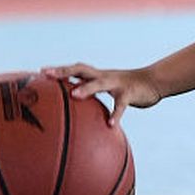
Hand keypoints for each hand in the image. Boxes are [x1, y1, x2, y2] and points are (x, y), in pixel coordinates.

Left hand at [41, 62, 162, 126]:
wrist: (154, 82)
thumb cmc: (127, 88)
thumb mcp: (108, 88)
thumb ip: (92, 94)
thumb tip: (74, 106)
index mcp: (97, 75)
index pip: (75, 69)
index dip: (59, 70)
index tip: (40, 72)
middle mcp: (104, 76)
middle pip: (81, 69)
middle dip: (64, 71)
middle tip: (48, 75)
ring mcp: (117, 83)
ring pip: (100, 83)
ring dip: (86, 88)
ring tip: (73, 95)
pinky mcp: (130, 93)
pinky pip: (121, 105)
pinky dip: (116, 114)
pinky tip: (110, 125)